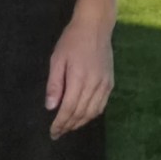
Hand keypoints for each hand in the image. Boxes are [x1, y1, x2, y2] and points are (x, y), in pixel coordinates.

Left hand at [45, 14, 113, 139]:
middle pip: (81, 113)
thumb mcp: (57, 58)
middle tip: (58, 132)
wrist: (95, 26)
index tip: (53, 132)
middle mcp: (94, 85)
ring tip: (68, 127)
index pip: (69, 108)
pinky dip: (92, 115)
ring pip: (92, 112)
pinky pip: (101, 106)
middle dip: (68, 126)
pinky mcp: (110, 83)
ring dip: (80, 123)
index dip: (60, 123)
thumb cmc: (72, 40)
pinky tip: (84, 116)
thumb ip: (55, 84)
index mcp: (79, 78)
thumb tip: (50, 107)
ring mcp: (104, 85)